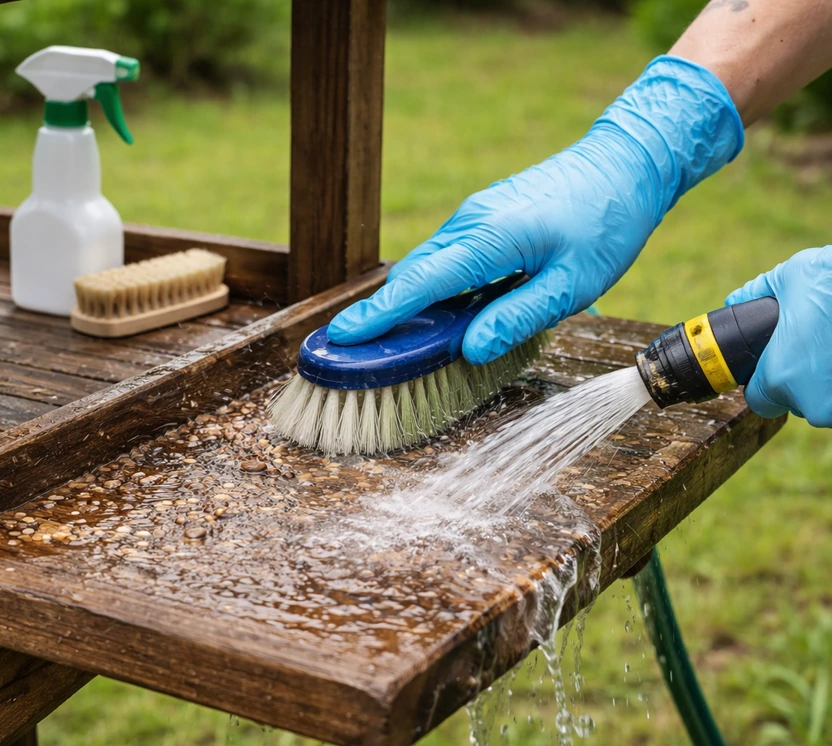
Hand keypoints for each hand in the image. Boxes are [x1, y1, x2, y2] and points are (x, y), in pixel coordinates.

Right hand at [327, 56, 743, 363]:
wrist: (628, 163)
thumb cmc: (608, 224)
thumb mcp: (571, 285)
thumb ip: (517, 317)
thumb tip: (469, 348)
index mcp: (488, 240)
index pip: (418, 285)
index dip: (378, 316)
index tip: (340, 337)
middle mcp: (470, 223)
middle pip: (413, 277)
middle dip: (386, 317)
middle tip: (368, 359)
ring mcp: (474, 216)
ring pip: (428, 267)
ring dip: (414, 305)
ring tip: (409, 347)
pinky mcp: (484, 218)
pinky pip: (446, 258)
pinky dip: (436, 288)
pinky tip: (451, 315)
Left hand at [726, 247, 831, 427]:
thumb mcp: (790, 278)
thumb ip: (757, 293)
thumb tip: (736, 299)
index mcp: (779, 376)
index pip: (759, 400)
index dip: (764, 383)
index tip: (776, 365)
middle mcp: (811, 402)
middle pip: (795, 401)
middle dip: (800, 381)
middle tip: (810, 350)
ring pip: (824, 402)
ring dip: (824, 383)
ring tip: (828, 349)